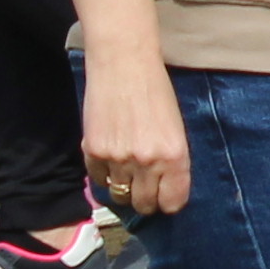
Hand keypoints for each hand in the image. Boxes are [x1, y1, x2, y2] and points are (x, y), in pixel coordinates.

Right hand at [81, 49, 188, 224]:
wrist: (124, 63)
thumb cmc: (155, 90)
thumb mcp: (175, 127)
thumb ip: (170, 160)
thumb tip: (162, 189)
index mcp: (175, 156)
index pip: (172, 202)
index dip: (168, 202)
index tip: (164, 196)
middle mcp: (148, 162)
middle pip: (144, 205)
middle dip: (145, 200)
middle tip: (144, 187)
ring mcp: (119, 159)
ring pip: (120, 195)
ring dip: (123, 187)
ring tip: (126, 170)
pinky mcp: (94, 152)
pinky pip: (98, 180)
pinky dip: (103, 174)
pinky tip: (110, 157)